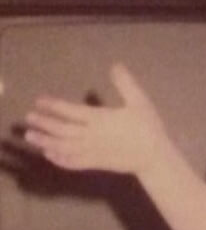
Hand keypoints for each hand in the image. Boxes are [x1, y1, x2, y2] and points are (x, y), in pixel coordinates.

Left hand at [24, 63, 172, 175]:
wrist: (153, 156)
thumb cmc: (147, 127)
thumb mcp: (139, 101)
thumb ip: (126, 84)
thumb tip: (114, 66)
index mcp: (100, 119)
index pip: (71, 111)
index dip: (54, 105)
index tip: (40, 100)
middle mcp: (90, 136)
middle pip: (61, 129)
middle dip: (44, 123)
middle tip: (28, 117)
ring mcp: (90, 152)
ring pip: (62, 147)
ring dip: (45, 141)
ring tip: (31, 136)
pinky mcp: (93, 163)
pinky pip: (71, 162)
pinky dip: (58, 159)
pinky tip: (49, 155)